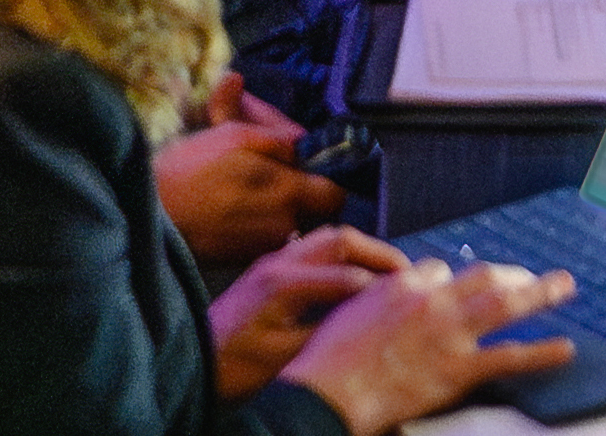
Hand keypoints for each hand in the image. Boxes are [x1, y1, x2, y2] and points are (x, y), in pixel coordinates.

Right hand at [157, 79, 340, 264]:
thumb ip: (274, 136)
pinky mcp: (245, 261)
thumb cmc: (189, 172)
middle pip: (316, 213)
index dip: (327, 178)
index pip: (336, 193)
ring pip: (292, 225)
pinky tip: (237, 212)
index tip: (309, 168)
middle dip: (305, 195)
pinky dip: (261, 225)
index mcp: (287, 193)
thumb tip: (300, 136)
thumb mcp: (231, 136)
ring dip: (282, 209)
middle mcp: (284, 226)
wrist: (150, 218)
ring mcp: (264, 248)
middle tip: (281, 177)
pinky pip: (268, 240)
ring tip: (253, 192)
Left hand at [206, 227, 406, 400]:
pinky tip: (351, 275)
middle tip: (405, 271)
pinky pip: (310, 248)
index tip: (409, 292)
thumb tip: (367, 320)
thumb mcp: (285, 357)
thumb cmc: (235, 366)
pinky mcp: (267, 269)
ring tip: (384, 270)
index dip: (382, 282)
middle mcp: (278, 263)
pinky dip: (338, 255)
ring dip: (358, 249)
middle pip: (339, 239)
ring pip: (324, 238)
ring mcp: (271, 262)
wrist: (196, 361)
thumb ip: (326, 331)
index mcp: (284, 284)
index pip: (348, 273)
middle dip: (377, 252)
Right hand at [292, 251, 575, 433]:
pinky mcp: (459, 368)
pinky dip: (542, 352)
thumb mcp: (350, 311)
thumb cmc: (329, 358)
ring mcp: (449, 332)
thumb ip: (378, 299)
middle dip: (510, 274)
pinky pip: (510, 356)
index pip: (439, 269)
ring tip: (564, 286)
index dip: (453, 279)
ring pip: (505, 302)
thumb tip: (389, 299)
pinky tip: (564, 349)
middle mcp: (432, 300)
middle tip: (529, 277)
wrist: (330, 390)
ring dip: (539, 292)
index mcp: (402, 284)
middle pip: (483, 275)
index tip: (461, 286)